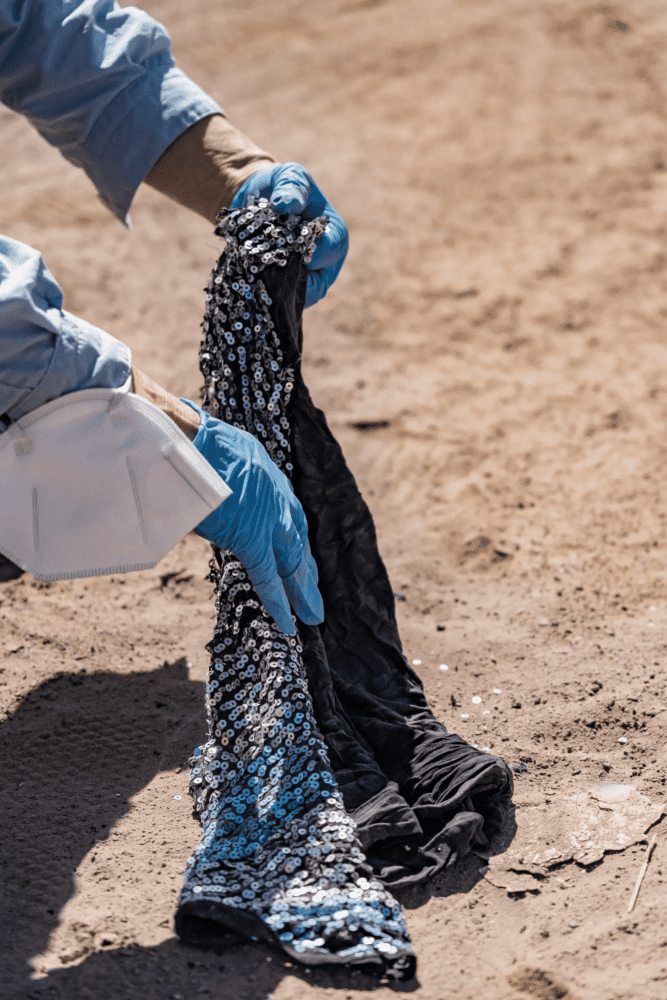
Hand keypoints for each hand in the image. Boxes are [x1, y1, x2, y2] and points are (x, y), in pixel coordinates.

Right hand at [181, 400, 323, 635]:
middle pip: (296, 540)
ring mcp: (268, 517)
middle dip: (305, 570)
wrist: (184, 440)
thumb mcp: (216, 457)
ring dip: (301, 588)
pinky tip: (288, 621)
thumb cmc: (187, 443)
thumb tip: (204, 494)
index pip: (288, 515)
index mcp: (267, 474)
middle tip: (314, 597)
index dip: (293, 540)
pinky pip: (268, 575)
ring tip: (311, 614)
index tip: (300, 559)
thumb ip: (222, 481)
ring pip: (291, 560)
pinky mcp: (252, 537)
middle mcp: (276, 495)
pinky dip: (278, 600)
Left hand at [230, 162, 347, 306]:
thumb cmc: (282, 187)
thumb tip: (285, 205)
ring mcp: (306, 281)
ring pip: (294, 297)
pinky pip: (278, 300)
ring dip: (274, 286)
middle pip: (314, 283)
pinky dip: (264, 291)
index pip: (328, 251)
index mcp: (335, 236)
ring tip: (256, 270)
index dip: (307, 249)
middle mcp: (325, 264)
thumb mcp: (290, 177)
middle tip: (264, 262)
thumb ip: (291, 187)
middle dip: (288, 274)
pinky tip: (250, 277)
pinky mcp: (286, 290)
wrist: (259, 202)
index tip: (284, 241)